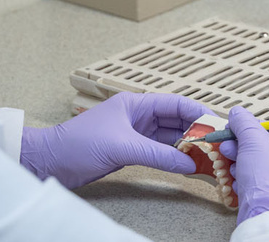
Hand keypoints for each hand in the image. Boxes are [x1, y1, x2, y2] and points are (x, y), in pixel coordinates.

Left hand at [20, 92, 210, 188]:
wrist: (51, 161)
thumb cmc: (78, 144)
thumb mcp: (123, 147)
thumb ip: (158, 155)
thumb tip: (189, 164)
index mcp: (135, 104)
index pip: (175, 104)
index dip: (197, 113)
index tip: (217, 124)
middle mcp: (137, 116)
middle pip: (175, 121)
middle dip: (196, 132)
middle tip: (217, 145)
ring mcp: (134, 134)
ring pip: (169, 138)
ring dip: (186, 147)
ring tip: (207, 157)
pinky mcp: (130, 151)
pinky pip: (158, 152)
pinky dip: (173, 158)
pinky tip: (186, 165)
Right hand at [218, 106, 268, 223]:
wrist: (265, 215)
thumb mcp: (253, 139)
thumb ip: (244, 123)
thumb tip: (237, 113)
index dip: (258, 128)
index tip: (240, 128)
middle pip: (266, 151)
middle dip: (242, 147)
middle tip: (228, 145)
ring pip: (259, 169)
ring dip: (240, 164)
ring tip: (229, 163)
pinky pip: (257, 187)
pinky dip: (244, 182)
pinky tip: (236, 182)